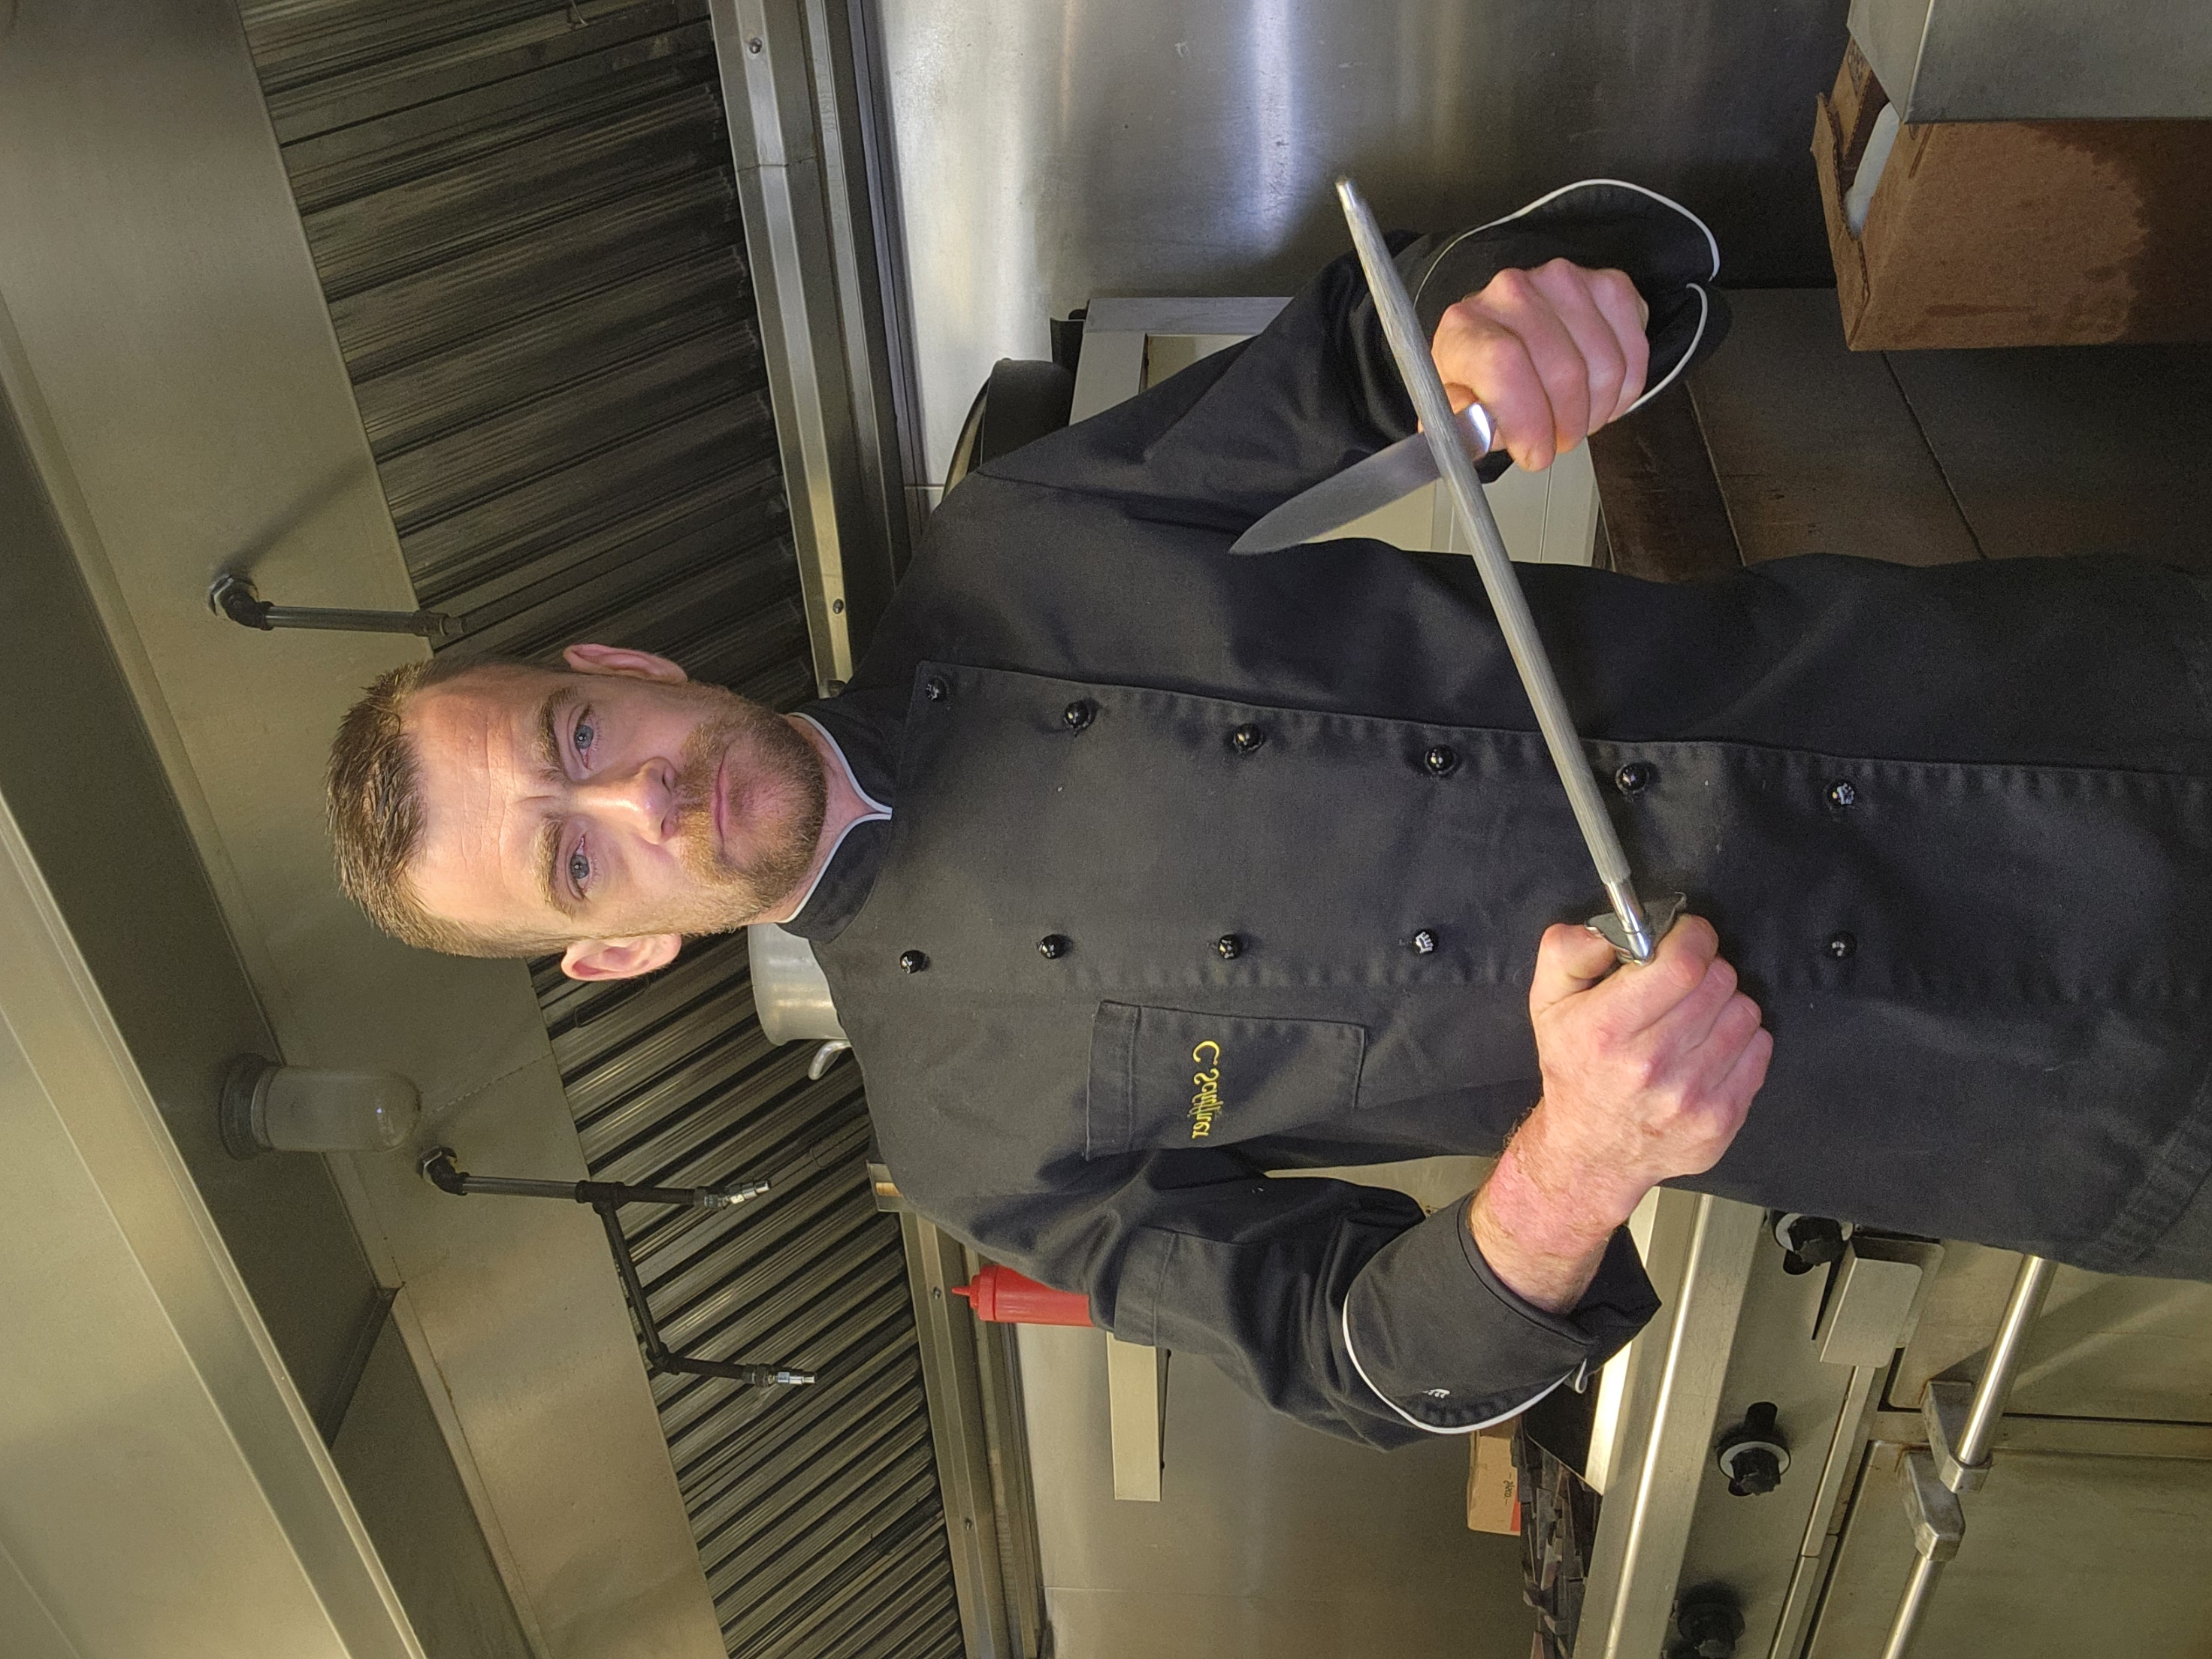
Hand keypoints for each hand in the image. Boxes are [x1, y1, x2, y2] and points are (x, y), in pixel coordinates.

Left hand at [1430, 260, 1650, 472]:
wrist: (1502, 339)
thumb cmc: (1480, 378)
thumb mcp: (1455, 411)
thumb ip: (1462, 423)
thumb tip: (1477, 427)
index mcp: (1467, 326)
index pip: (1504, 365)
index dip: (1528, 420)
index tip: (1535, 452)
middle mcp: (1512, 293)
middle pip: (1564, 372)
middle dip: (1567, 426)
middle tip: (1556, 442)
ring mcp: (1563, 283)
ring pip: (1605, 367)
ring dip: (1596, 411)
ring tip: (1575, 419)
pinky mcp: (1606, 286)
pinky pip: (1634, 352)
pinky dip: (1624, 389)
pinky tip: (1597, 394)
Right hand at [1467, 916, 1769, 1310]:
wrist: (1591, 1152)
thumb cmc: (1574, 1068)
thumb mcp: (1548, 1003)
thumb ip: (1569, 951)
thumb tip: (1614, 929)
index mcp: (1606, 1029)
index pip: (1683, 962)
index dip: (1693, 936)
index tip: (1687, 936)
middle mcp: (1650, 1065)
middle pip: (1718, 982)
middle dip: (1705, 969)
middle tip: (1684, 982)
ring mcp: (1691, 1097)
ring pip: (1744, 1012)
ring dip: (1724, 1005)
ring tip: (1695, 1019)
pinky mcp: (1722, 1120)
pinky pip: (1760, 1049)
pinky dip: (1741, 1040)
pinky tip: (1709, 1048)